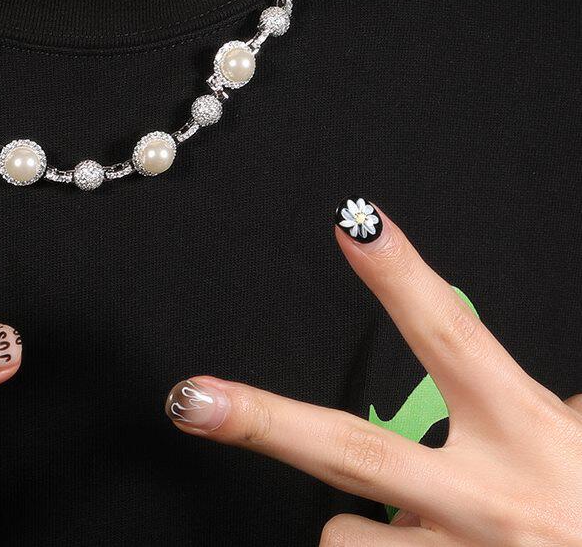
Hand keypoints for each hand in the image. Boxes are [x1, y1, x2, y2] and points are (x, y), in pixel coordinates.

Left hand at [165, 202, 581, 544]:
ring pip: (344, 532)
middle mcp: (489, 499)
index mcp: (528, 431)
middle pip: (352, 449)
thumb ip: (546, 413)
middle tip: (190, 399)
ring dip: (355, 522)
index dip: (398, 275)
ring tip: (412, 523)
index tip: (353, 220)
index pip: (451, 335)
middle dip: (263, 422)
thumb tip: (534, 392)